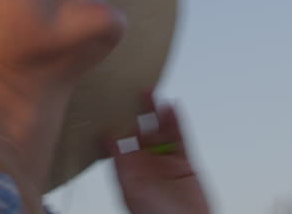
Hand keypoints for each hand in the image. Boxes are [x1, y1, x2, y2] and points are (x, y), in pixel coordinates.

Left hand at [106, 90, 210, 213]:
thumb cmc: (156, 213)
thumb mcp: (131, 186)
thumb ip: (121, 161)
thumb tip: (108, 138)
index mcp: (129, 168)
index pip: (119, 139)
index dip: (114, 121)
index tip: (108, 102)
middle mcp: (146, 162)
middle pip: (140, 129)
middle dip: (135, 111)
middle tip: (128, 89)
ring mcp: (165, 160)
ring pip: (159, 129)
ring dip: (155, 112)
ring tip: (150, 92)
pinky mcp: (184, 160)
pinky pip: (179, 136)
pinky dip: (176, 120)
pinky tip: (171, 107)